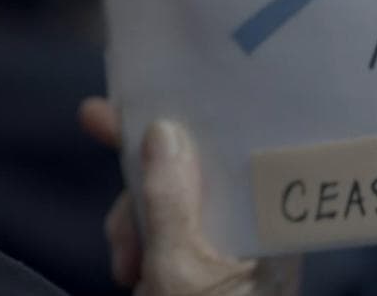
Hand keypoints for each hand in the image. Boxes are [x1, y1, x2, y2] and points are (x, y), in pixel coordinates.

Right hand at [79, 97, 300, 294]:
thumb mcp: (180, 271)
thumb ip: (171, 200)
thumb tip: (164, 131)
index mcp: (268, 220)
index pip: (226, 146)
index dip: (176, 120)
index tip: (118, 103)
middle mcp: (255, 228)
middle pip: (190, 171)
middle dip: (141, 187)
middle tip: (108, 201)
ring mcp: (231, 251)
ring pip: (170, 203)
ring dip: (135, 226)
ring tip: (126, 269)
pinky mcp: (207, 272)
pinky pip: (167, 234)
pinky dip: (141, 246)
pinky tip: (131, 274)